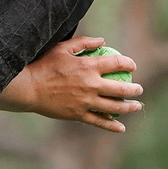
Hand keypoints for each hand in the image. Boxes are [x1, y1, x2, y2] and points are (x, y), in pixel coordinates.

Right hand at [1, 36, 143, 131]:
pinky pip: (99, 121)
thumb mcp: (62, 48)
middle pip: (121, 88)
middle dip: (134, 89)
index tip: (132, 66)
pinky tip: (121, 127)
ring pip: (114, 107)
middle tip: (138, 89)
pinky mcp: (78, 115)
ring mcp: (85, 102)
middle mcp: (90, 85)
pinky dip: (112, 125)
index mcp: (88, 66)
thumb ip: (84, 43)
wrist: (29, 88)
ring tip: (137, 106)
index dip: (128, 64)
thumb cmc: (44, 65)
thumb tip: (102, 41)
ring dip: (129, 107)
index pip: (116, 63)